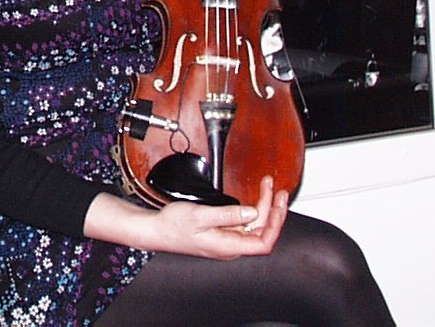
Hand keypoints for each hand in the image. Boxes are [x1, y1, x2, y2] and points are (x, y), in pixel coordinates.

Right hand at [84, 177, 287, 257]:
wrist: (156, 230)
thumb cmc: (173, 225)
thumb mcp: (200, 216)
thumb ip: (228, 214)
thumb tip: (252, 212)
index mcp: (229, 246)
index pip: (264, 242)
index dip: (275, 224)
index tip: (278, 204)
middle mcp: (231, 246)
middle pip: (262, 231)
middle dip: (272, 210)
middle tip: (278, 190)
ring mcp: (227, 239)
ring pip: (254, 226)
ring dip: (263, 207)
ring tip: (268, 187)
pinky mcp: (221, 232)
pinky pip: (244, 223)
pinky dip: (252, 209)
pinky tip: (253, 199)